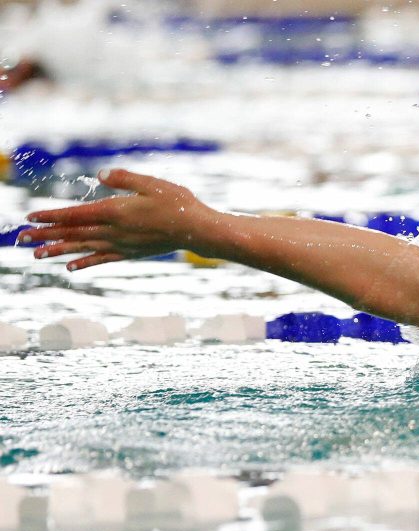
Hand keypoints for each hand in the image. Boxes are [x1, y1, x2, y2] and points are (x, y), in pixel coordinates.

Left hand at [20, 168, 216, 270]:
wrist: (197, 231)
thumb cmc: (178, 203)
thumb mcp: (152, 183)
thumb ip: (124, 178)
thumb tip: (101, 174)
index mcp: (115, 211)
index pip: (74, 214)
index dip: (50, 216)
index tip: (29, 218)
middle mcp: (113, 230)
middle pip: (72, 233)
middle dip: (45, 235)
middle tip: (21, 239)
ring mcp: (121, 244)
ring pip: (82, 248)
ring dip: (57, 250)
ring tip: (36, 255)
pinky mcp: (131, 253)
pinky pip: (102, 259)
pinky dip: (84, 262)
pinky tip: (70, 267)